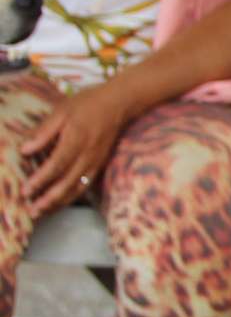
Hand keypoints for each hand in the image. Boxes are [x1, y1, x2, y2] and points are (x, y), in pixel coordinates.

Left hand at [21, 84, 133, 216]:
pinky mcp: (100, 165)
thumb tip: (25, 150)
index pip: (57, 164)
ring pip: (77, 187)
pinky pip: (85, 185)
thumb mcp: (62, 111)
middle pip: (68, 181)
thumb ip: (44, 132)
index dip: (41, 179)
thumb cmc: (87, 104)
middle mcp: (88, 154)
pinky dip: (71, 197)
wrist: (119, 104)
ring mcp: (96, 161)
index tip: (25, 190)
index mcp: (77, 139)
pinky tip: (59, 203)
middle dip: (49, 198)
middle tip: (32, 211)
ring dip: (59, 202)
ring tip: (42, 212)